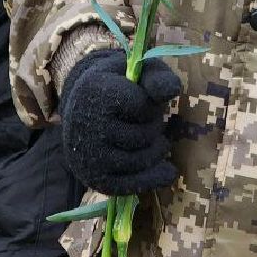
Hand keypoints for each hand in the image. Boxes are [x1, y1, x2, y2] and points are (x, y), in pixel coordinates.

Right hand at [59, 48, 181, 195]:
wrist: (84, 105)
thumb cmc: (119, 85)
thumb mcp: (138, 71)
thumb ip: (157, 77)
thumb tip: (172, 91)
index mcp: (95, 92)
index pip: (141, 105)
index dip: (150, 104)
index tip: (140, 99)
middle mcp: (86, 126)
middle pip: (142, 135)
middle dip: (154, 127)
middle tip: (145, 120)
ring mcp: (89, 155)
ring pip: (141, 160)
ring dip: (155, 149)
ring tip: (152, 138)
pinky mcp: (95, 177)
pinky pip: (131, 185)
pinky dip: (153, 179)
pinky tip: (168, 171)